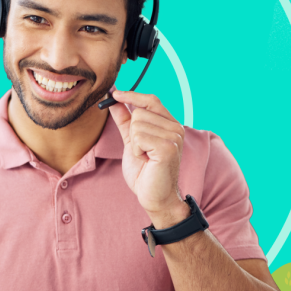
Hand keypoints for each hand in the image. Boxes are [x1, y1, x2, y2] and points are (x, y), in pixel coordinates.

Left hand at [107, 91, 189, 227]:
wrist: (154, 197)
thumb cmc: (145, 172)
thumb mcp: (132, 141)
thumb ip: (125, 120)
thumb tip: (114, 100)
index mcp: (170, 124)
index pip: (151, 100)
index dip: (132, 95)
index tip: (115, 94)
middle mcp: (176, 128)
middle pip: (139, 112)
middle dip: (132, 132)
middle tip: (142, 151)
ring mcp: (174, 136)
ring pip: (137, 123)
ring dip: (134, 143)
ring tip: (145, 157)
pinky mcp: (168, 147)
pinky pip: (138, 137)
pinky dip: (136, 150)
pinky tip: (146, 160)